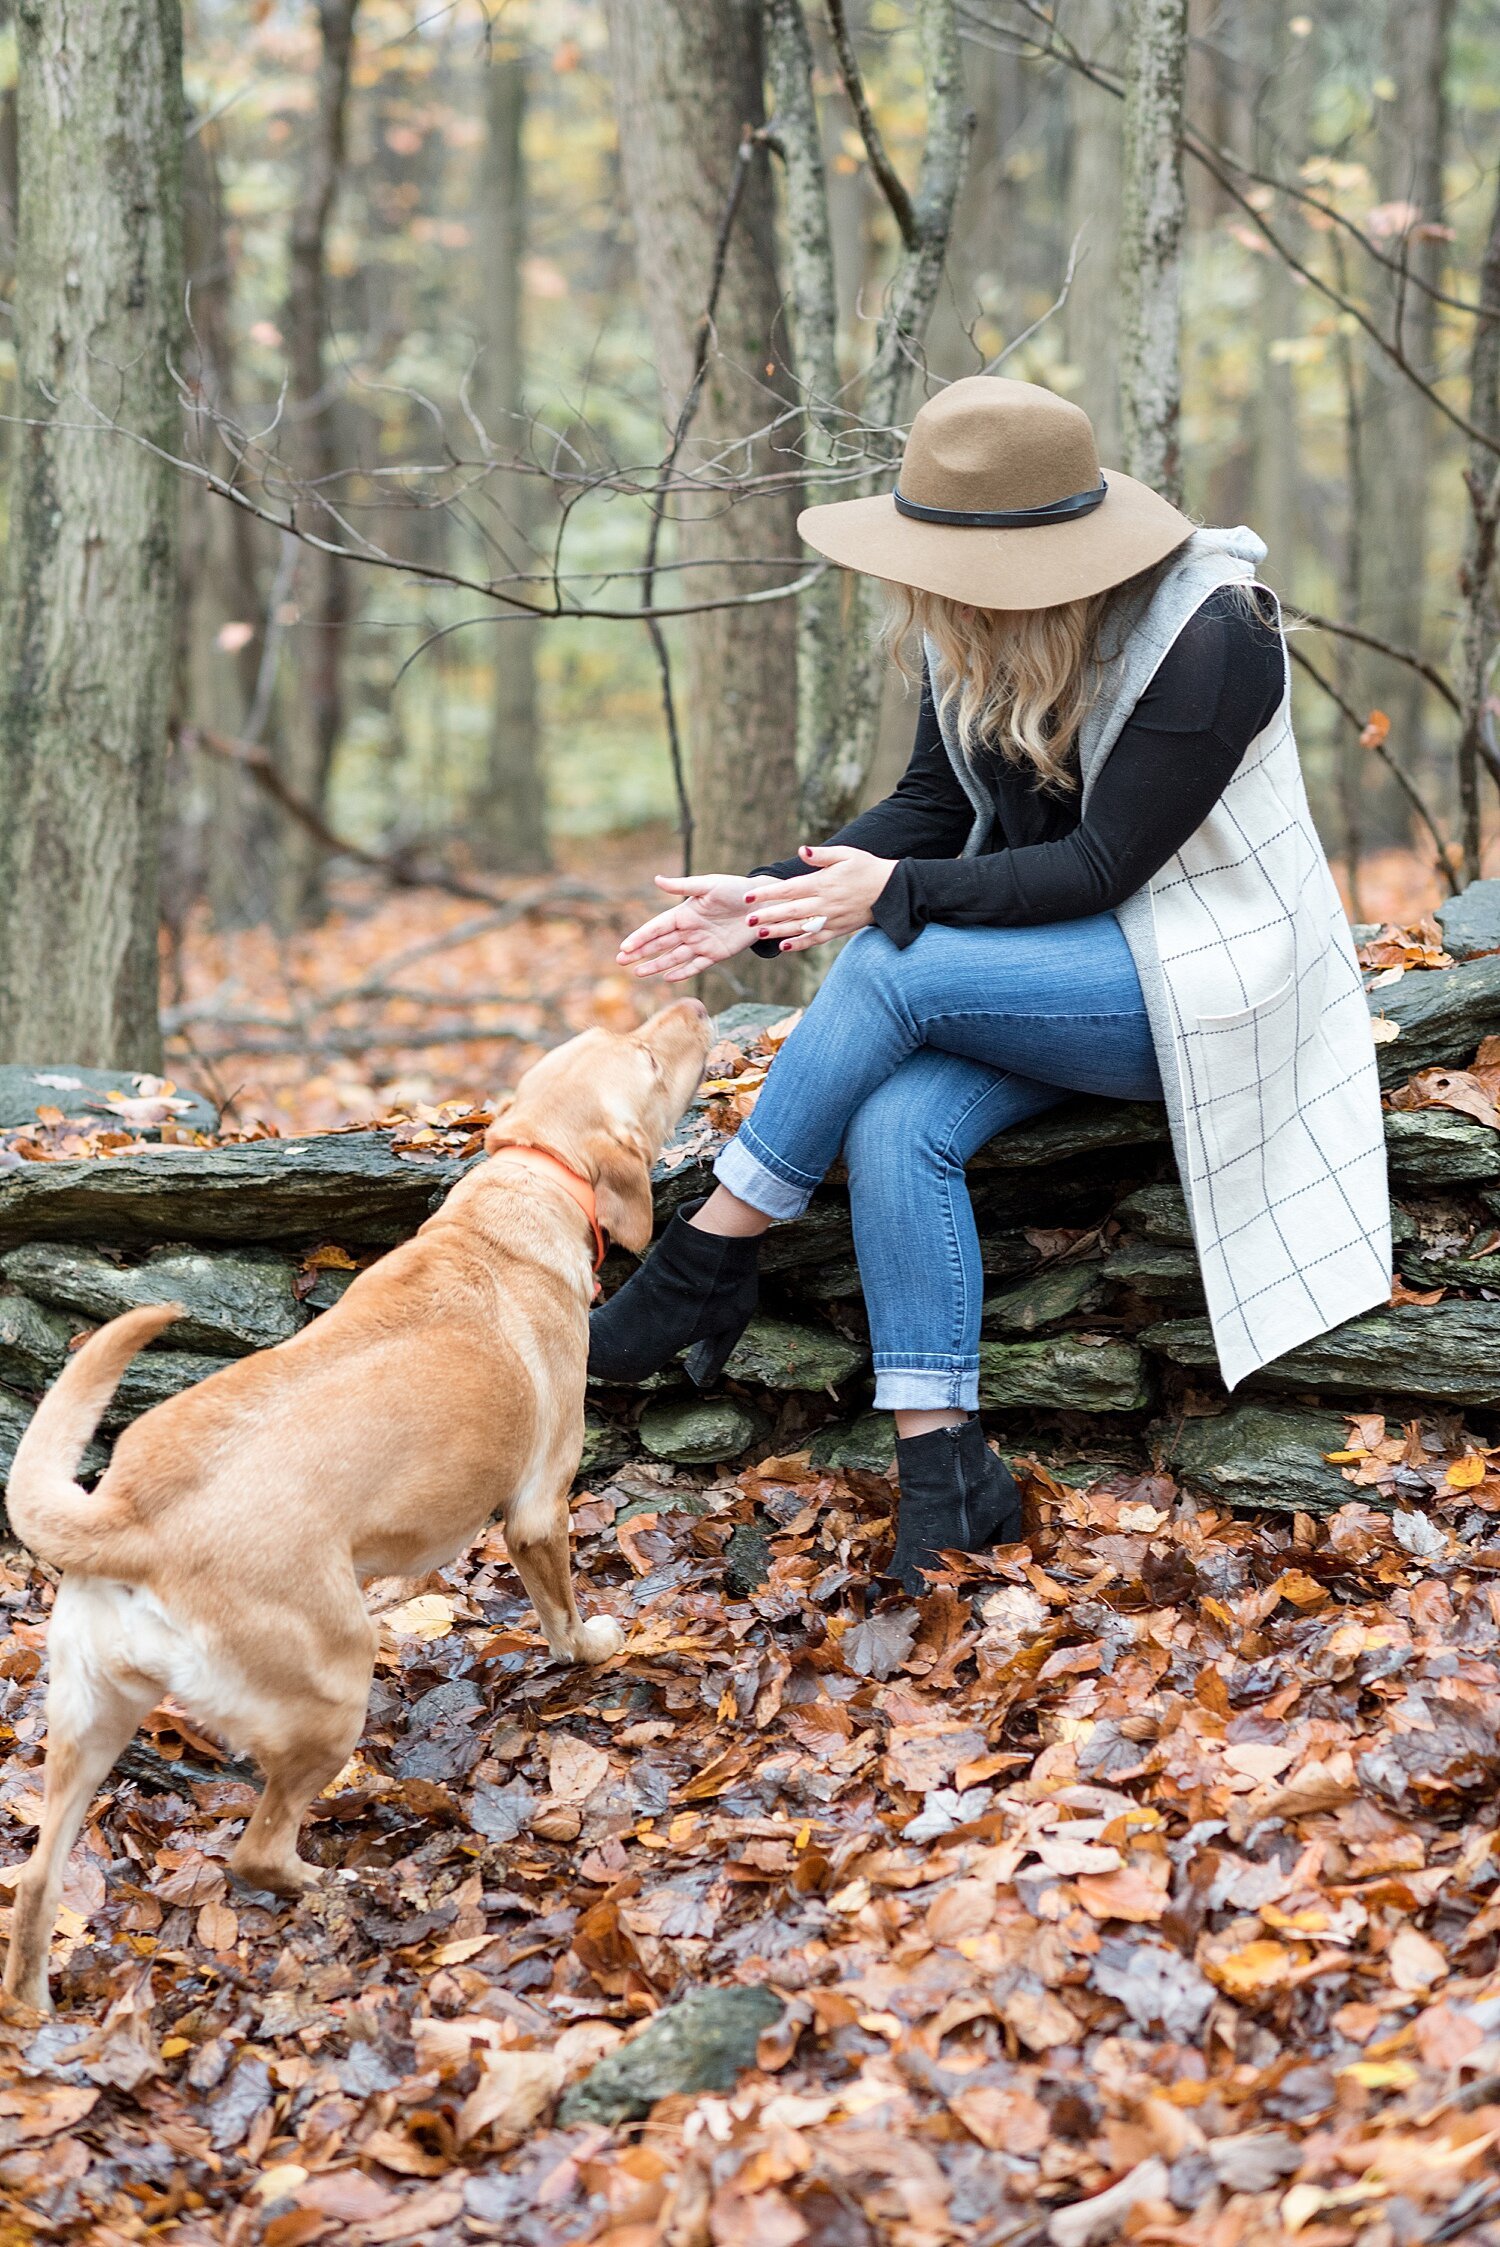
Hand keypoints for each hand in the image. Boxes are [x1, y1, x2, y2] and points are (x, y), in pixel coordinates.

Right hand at [616, 871, 772, 981]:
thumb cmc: (736, 890)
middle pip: (660, 944)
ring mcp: (702, 944)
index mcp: (685, 913)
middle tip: (621, 962)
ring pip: (674, 957)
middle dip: (641, 953)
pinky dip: (682, 973)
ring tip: (638, 973)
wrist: (762, 905)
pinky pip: (696, 966)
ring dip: (656, 965)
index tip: (625, 947)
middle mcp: (690, 930)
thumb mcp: (708, 885)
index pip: (657, 927)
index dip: (641, 937)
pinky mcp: (716, 955)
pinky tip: (668, 978)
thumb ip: (682, 886)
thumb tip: (656, 880)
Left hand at [745, 846, 895, 953]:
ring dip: (779, 931)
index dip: (767, 893)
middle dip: (768, 915)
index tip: (749, 897)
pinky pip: (817, 939)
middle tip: (748, 920)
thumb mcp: (846, 854)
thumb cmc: (866, 867)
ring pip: (801, 927)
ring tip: (760, 934)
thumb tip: (802, 851)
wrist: (892, 890)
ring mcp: (832, 918)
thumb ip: (821, 855)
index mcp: (823, 883)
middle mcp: (825, 903)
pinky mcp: (838, 930)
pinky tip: (785, 947)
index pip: (789, 889)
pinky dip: (801, 944)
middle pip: (791, 910)